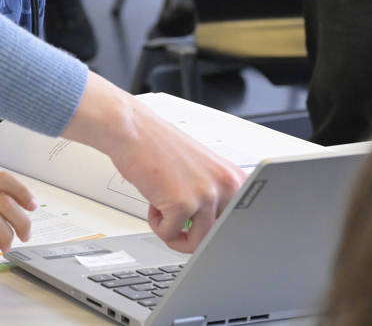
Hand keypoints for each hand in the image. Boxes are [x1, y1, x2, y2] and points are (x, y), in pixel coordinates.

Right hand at [107, 97, 243, 252]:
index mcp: (234, 177)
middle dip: (195, 235)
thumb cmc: (158, 146)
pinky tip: (153, 205)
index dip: (217, 229)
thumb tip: (217, 224)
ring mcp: (206, 194)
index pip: (240, 222)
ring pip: (198, 242)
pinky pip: (171, 234)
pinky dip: (158, 226)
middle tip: (179, 223)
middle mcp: (226, 185)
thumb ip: (214, 192)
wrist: (132, 129)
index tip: (202, 225)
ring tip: (164, 213)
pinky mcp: (182, 204)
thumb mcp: (201, 168)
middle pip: (220, 236)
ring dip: (175, 233)